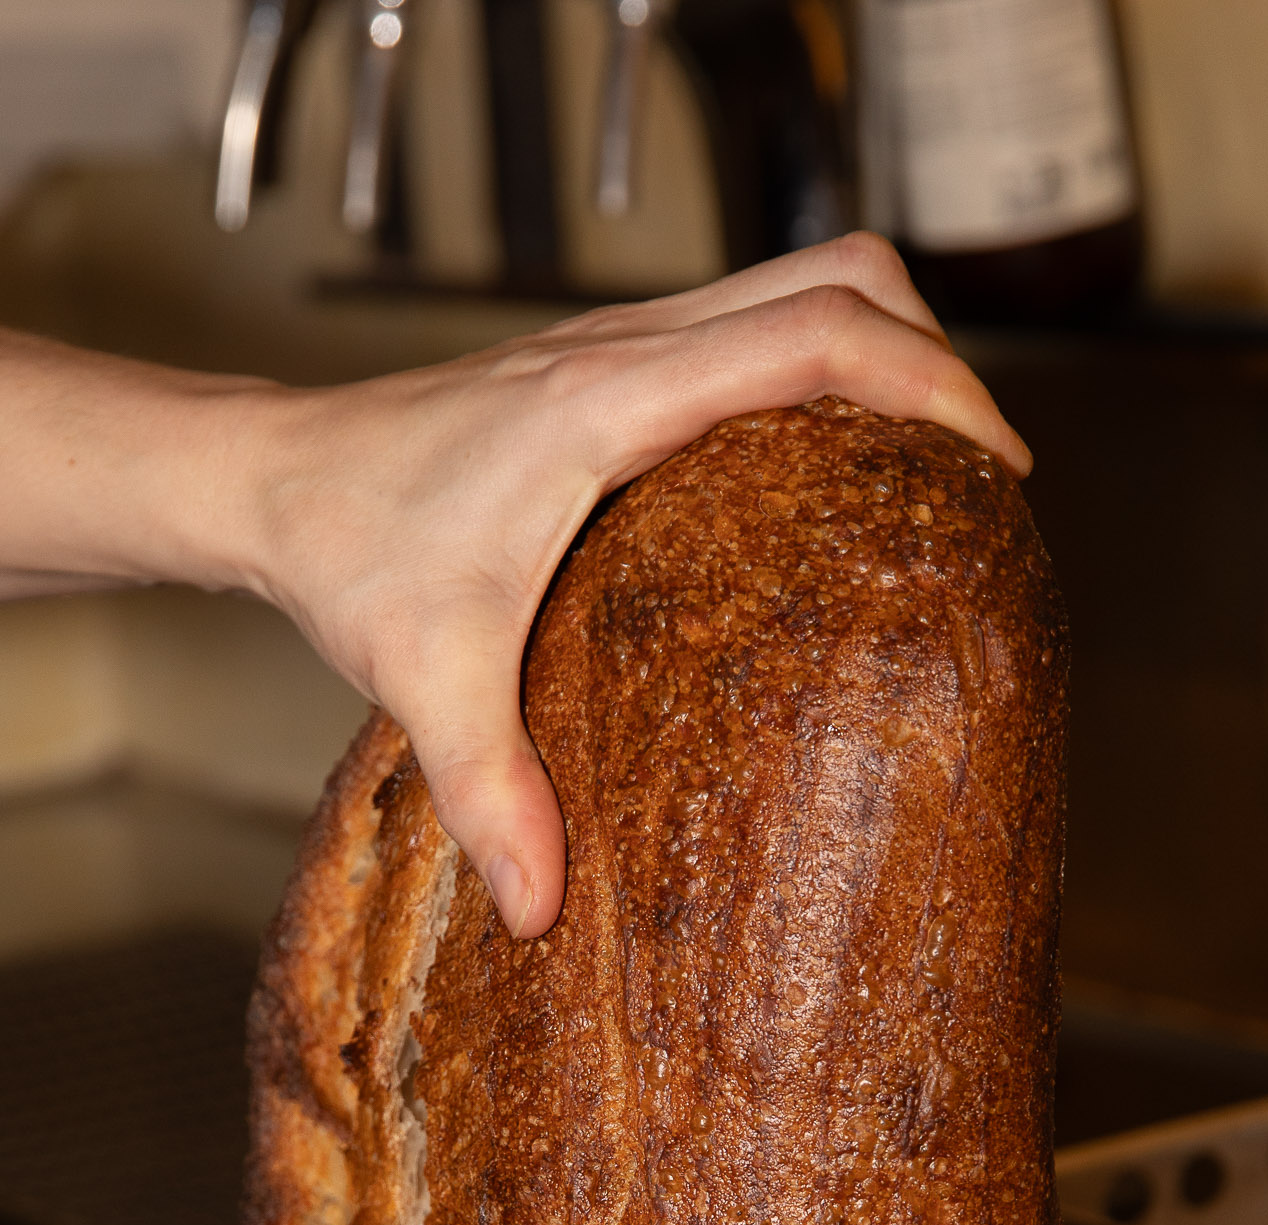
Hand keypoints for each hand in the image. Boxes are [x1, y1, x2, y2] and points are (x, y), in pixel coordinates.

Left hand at [227, 235, 1026, 937]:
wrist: (268, 478)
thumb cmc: (344, 548)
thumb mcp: (426, 679)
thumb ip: (491, 792)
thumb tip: (543, 909)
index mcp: (610, 401)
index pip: (821, 335)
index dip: (936, 387)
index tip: (998, 469)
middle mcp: (626, 349)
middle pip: (842, 273)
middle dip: (937, 354)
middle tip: (976, 473)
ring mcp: (618, 347)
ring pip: (799, 282)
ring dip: (880, 349)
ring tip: (921, 469)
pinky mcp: (605, 369)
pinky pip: (748, 327)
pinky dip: (815, 368)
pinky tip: (817, 476)